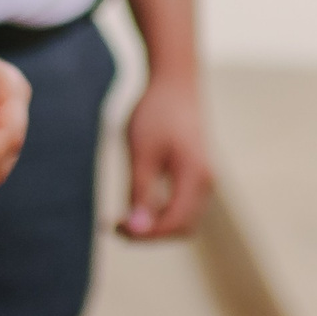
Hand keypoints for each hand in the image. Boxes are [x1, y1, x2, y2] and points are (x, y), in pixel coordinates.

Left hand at [117, 72, 214, 239]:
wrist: (174, 81)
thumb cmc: (156, 112)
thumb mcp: (142, 153)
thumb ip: (140, 192)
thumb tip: (136, 230)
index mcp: (196, 176)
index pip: (174, 224)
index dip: (143, 234)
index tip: (111, 226)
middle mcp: (205, 181)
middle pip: (181, 228)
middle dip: (148, 234)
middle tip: (113, 224)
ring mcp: (203, 178)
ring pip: (181, 219)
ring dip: (153, 225)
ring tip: (120, 217)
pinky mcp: (195, 173)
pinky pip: (180, 206)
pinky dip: (158, 213)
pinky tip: (135, 204)